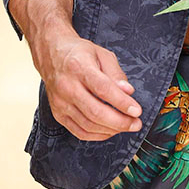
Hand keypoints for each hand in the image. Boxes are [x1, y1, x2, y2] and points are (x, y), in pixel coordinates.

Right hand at [33, 26, 142, 140]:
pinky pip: (79, 131)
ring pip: (88, 125)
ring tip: (127, 126)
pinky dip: (97, 135)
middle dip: (120, 121)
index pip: (103, 89)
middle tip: (136, 123)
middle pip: (95, 112)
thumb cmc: (79, 53)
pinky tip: (110, 130)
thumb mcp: (102, 54)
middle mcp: (67, 86)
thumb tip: (128, 92)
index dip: (121, 102)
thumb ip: (116, 73)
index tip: (137, 110)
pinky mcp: (58, 114)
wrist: (51, 55)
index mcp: (79, 67)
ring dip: (111, 130)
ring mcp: (60, 102)